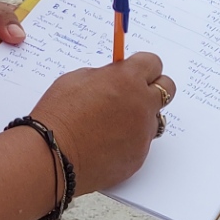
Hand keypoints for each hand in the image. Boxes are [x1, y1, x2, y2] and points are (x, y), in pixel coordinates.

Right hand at [30, 52, 172, 193]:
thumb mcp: (77, 79)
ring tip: (113, 125)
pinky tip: (107, 144)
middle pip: (167, 89)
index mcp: (127, 79)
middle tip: (134, 95)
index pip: (153, 63)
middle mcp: (142, 104)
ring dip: (141, 118)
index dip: (142, 67)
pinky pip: (141, 144)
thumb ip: (104, 75)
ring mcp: (143, 133)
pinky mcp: (139, 156)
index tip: (135, 72)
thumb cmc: (58, 115)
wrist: (51, 155)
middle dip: (153, 88)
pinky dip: (129, 142)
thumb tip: (115, 77)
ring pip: (154, 119)